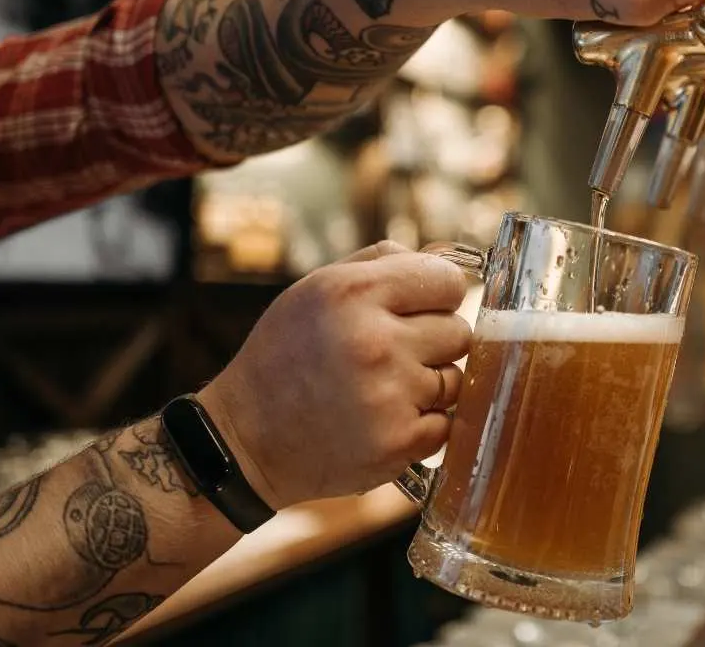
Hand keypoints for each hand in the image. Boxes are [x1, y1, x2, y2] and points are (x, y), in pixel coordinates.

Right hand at [199, 242, 470, 507]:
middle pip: (458, 331)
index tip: (418, 309)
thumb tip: (452, 260)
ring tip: (379, 389)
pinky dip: (421, 426)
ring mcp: (388, 396)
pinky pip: (444, 424)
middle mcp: (374, 341)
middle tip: (390, 355)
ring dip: (428, 385)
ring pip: (455, 379)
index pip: (448, 281)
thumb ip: (385, 263)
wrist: (246, 440)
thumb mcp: (318, 289)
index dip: (437, 295)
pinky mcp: (397, 443)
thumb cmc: (287, 355)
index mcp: (352, 293)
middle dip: (433, 342)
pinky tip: (381, 420)